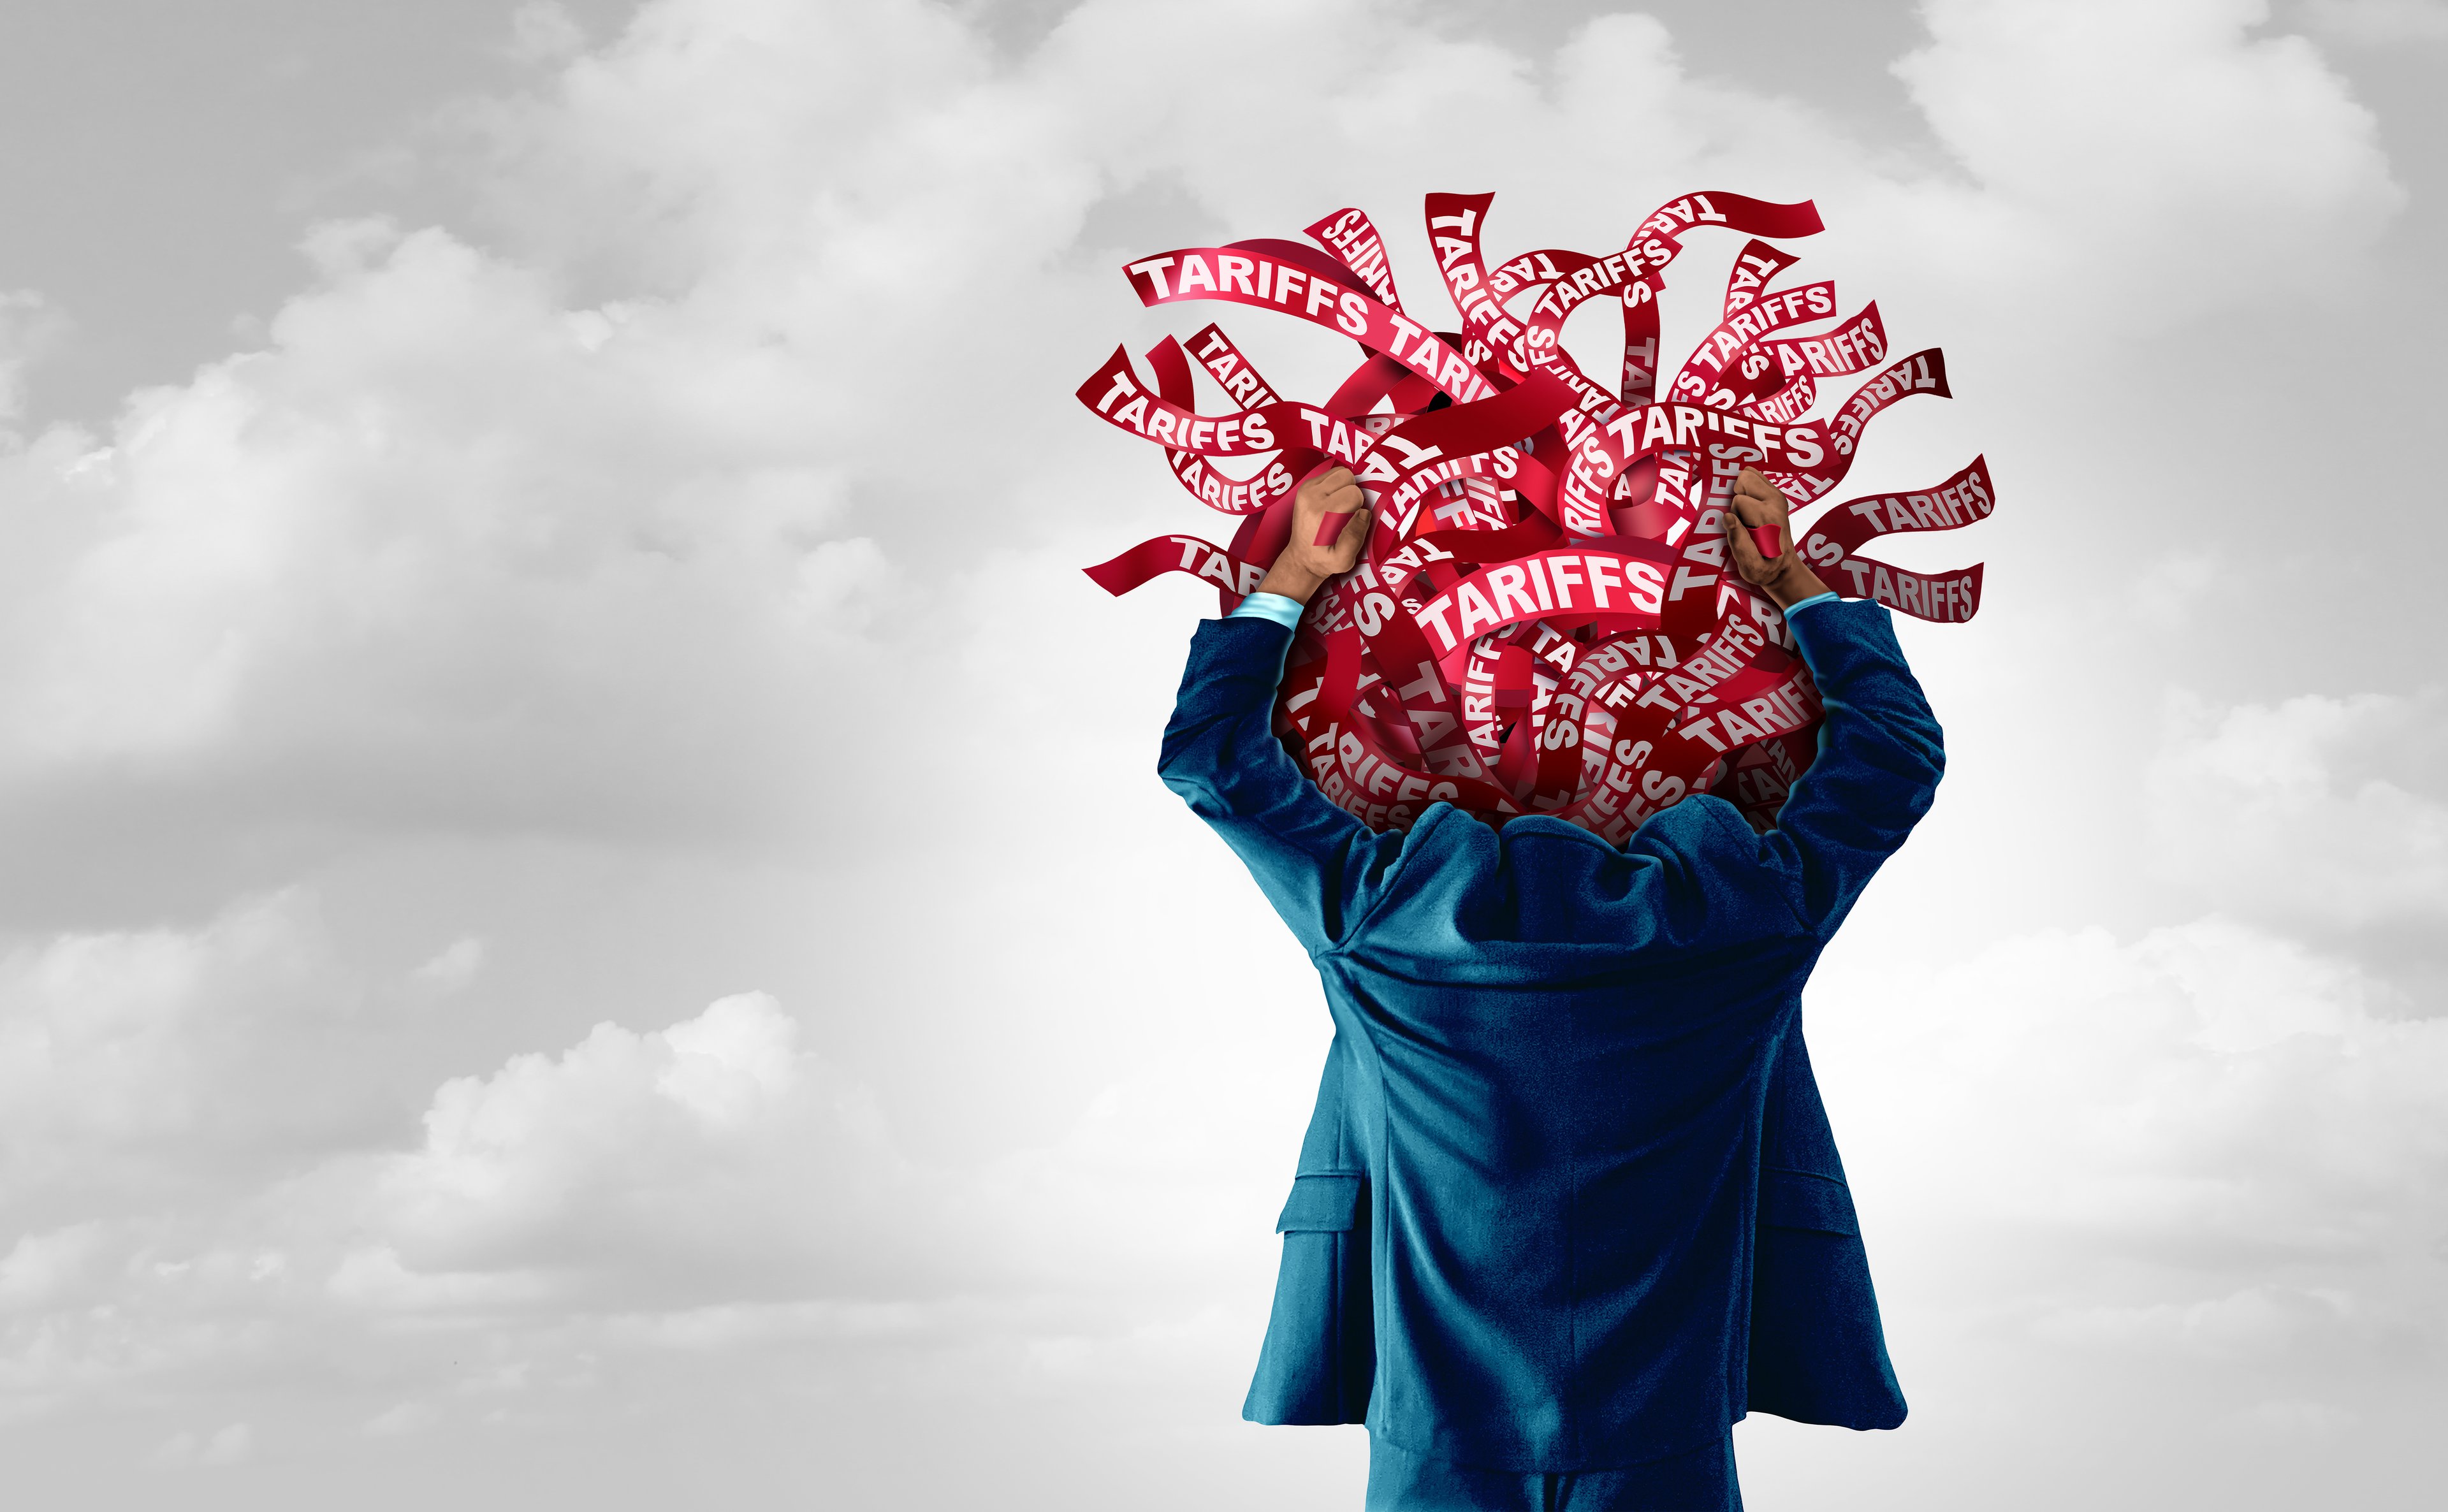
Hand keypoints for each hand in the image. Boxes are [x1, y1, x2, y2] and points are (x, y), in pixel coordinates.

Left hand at [1255, 465, 1370, 603]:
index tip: (1349, 523)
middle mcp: (1310, 497)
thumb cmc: (1324, 560)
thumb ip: (1356, 538)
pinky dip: (1338, 485)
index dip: (1358, 508)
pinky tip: (1334, 502)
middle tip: (1346, 514)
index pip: (1355, 494)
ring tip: (1340, 507)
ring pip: (1341, 472)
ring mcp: (1306, 489)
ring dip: (1346, 487)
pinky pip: (1332, 473)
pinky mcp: (1306, 486)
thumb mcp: (1343, 560)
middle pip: (1348, 477)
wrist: (1301, 558)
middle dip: (1353, 494)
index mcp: (1320, 513)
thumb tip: (1364, 512)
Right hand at [1724, 467, 1832, 608]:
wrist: (1783, 567)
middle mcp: (1776, 502)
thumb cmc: (1764, 568)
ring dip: (1742, 491)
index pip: (1739, 500)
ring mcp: (1777, 496)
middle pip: (1744, 478)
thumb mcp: (1749, 566)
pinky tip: (1749, 502)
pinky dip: (1746, 487)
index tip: (1741, 531)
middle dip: (1737, 497)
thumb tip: (1728, 517)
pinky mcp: (1775, 494)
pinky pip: (1754, 476)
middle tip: (1743, 519)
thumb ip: (1738, 542)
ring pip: (1748, 474)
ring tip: (1746, 513)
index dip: (1733, 515)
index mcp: (1770, 518)